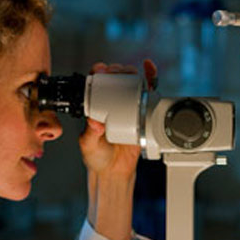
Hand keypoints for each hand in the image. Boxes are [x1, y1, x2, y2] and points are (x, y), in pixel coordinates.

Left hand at [78, 59, 158, 178]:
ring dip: (131, 72)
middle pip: (114, 79)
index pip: (95, 84)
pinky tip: (149, 68)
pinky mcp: (143, 111)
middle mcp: (111, 103)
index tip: (100, 70)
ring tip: (130, 72)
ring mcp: (128, 106)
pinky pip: (148, 93)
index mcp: (94, 107)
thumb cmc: (98, 157)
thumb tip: (95, 122)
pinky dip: (150, 78)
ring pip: (131, 82)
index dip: (97, 73)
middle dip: (115, 70)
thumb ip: (90, 135)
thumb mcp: (89, 145)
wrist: (115, 171)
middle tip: (115, 72)